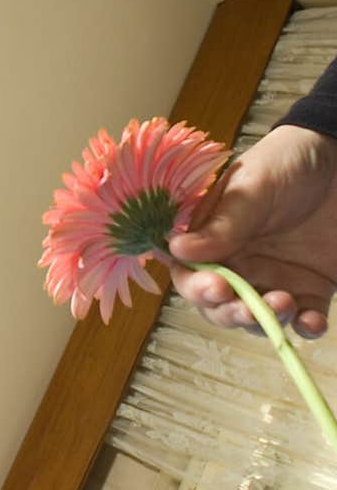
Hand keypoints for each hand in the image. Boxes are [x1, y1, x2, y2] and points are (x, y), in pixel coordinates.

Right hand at [168, 124, 336, 338]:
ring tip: (283, 303)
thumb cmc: (287, 162)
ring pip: (259, 319)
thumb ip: (222, 224)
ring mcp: (274, 278)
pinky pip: (304, 319)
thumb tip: (177, 249)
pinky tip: (311, 321)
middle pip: (219, 305)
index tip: (216, 288)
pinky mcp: (311, 288)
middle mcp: (239, 263)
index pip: (190, 273)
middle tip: (248, 309)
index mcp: (214, 237)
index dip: (197, 288)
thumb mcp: (252, 189)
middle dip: (229, 314)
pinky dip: (306, 327)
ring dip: (266, 322)